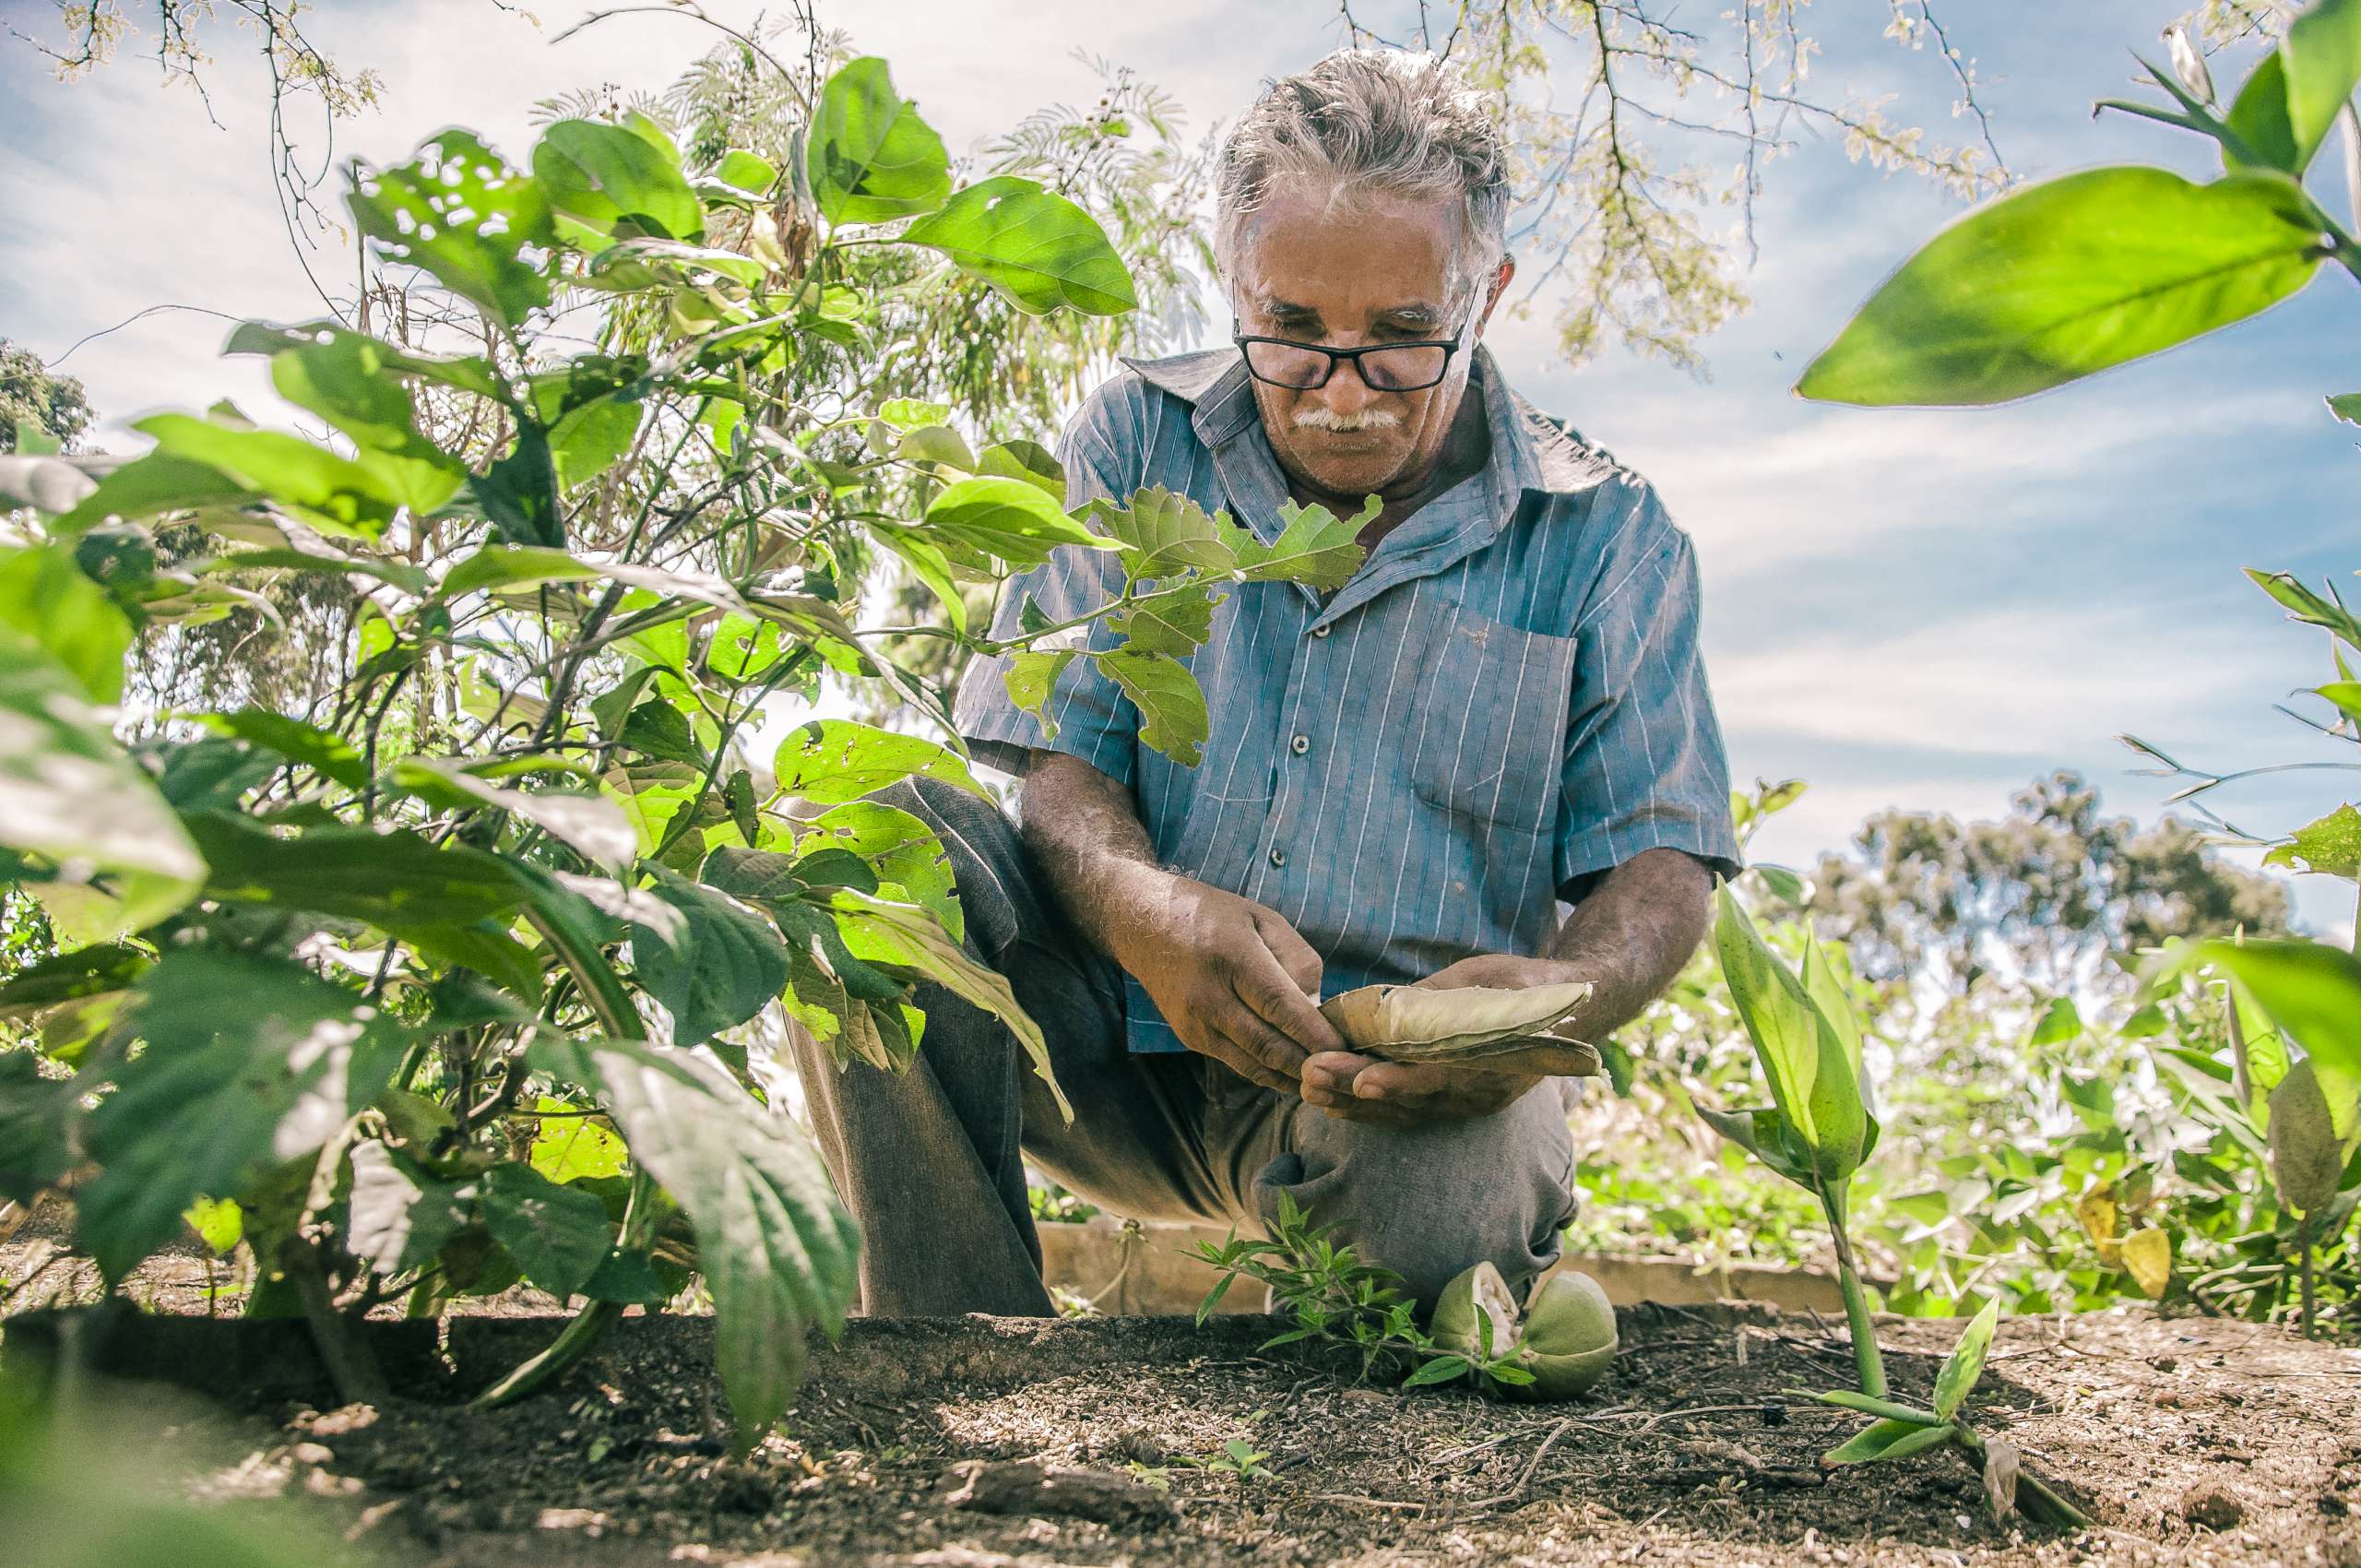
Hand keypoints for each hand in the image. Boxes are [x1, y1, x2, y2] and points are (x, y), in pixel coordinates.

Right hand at [1111, 874, 1344, 1093]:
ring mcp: (1196, 1023)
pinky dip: (1269, 1072)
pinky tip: (1296, 1074)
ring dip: (1292, 1078)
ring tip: (1328, 1083)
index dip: (1315, 1035)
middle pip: (1268, 1045)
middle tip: (1346, 1074)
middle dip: (1311, 1065)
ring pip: (1254, 1064)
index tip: (1348, 1051)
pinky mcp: (1190, 1038)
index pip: (1280, 1007)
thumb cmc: (1212, 915)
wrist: (1143, 925)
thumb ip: (1297, 959)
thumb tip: (1318, 1006)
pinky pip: (1238, 1063)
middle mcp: (1209, 996)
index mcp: (1232, 958)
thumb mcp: (1262, 918)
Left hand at [1299, 954, 1582, 1126]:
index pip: (1438, 1077)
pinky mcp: (1457, 1106)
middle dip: (1355, 1088)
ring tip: (1308, 1086)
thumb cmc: (1522, 984)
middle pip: (1410, 1098)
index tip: (1361, 1080)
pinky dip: (1372, 1110)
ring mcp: (1468, 1104)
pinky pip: (1409, 1114)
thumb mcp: (1482, 978)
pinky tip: (1334, 1102)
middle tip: (1309, 1073)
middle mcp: (1480, 1092)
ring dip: (1353, 1102)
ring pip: (1403, 1112)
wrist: (1568, 1009)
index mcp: (1495, 1060)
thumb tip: (1382, 1007)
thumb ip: (1437, 998)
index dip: (1399, 1082)